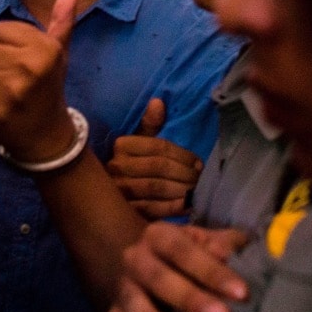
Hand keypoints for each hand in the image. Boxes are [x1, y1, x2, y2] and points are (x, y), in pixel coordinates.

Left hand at [0, 0, 79, 160]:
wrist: (46, 136)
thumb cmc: (49, 88)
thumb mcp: (58, 54)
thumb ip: (61, 20)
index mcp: (45, 50)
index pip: (0, 29)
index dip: (8, 44)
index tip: (21, 61)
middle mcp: (27, 68)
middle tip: (11, 79)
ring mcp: (7, 92)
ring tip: (1, 93)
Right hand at [93, 222, 251, 311]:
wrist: (144, 260)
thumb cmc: (187, 254)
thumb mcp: (204, 240)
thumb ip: (224, 242)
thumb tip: (230, 253)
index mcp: (160, 236)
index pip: (184, 250)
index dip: (212, 270)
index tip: (242, 293)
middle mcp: (136, 259)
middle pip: (159, 276)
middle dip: (191, 299)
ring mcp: (123, 288)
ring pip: (133, 303)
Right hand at [106, 98, 202, 218]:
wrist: (111, 195)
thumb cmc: (134, 162)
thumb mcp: (139, 140)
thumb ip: (150, 123)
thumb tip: (158, 102)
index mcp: (122, 145)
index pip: (158, 147)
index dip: (182, 155)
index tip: (199, 163)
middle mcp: (116, 166)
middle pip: (158, 167)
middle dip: (184, 173)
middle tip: (200, 179)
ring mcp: (118, 190)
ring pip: (156, 187)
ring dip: (180, 190)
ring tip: (195, 191)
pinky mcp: (125, 209)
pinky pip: (152, 208)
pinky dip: (172, 207)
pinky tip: (186, 205)